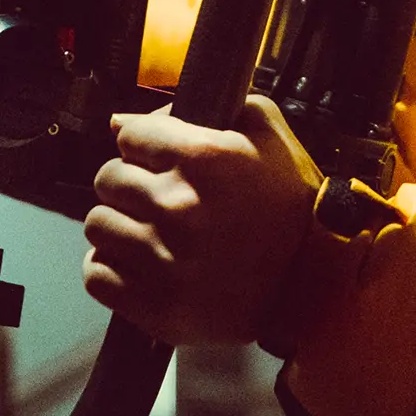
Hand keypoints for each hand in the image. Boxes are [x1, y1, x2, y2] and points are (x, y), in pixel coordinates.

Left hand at [82, 95, 318, 345]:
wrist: (318, 286)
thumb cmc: (293, 209)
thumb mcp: (271, 137)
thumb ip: (214, 109)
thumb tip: (126, 121)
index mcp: (205, 161)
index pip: (130, 135)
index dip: (143, 143)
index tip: (156, 158)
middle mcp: (179, 208)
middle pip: (108, 179)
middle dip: (128, 182)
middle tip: (154, 197)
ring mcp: (164, 261)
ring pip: (98, 225)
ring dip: (118, 225)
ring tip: (146, 232)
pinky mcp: (157, 306)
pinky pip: (97, 276)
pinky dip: (111, 269)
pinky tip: (138, 265)